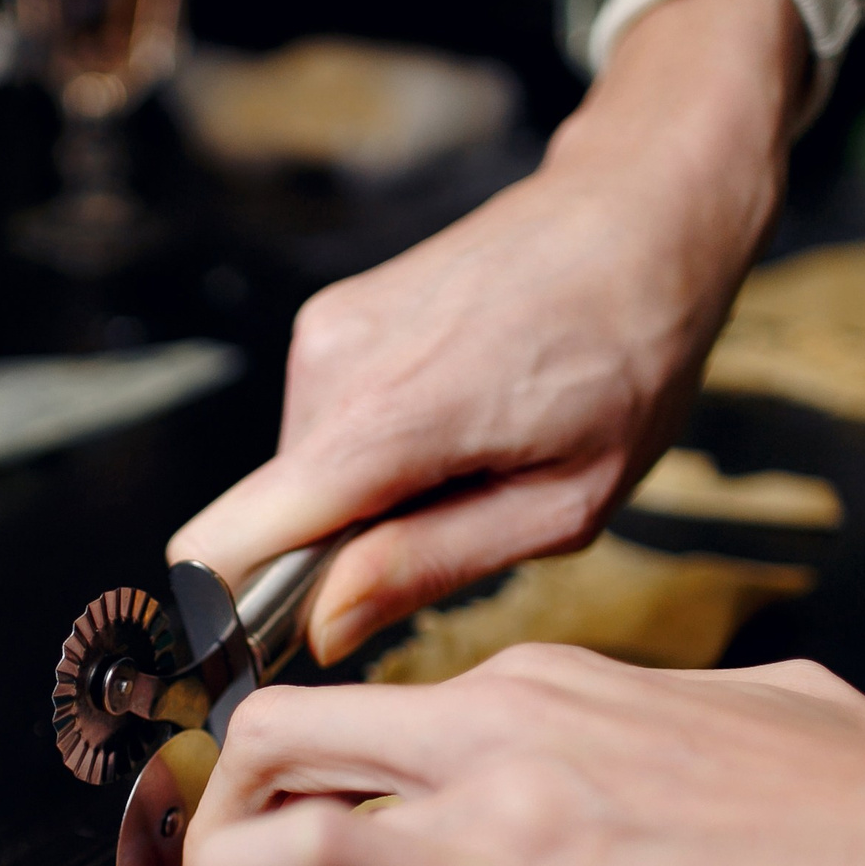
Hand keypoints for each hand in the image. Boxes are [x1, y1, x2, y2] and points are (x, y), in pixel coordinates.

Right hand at [167, 0, 805, 664]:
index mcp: (385, 422)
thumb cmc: (630, 355)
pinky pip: (324, 426)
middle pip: (265, 520)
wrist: (641, 211)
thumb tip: (320, 627)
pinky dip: (375, 448)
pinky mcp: (333, 314)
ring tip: (474, 459)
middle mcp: (331, 366)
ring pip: (298, 476)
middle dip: (331, 556)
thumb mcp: (563, 502)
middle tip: (451, 531)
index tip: (277, 654)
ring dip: (368, 498)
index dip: (230, 618)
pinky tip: (461, 415)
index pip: (223, 545)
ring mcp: (325, 331)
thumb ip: (429, 567)